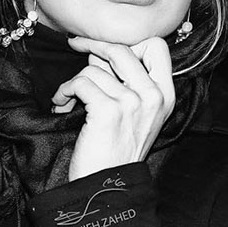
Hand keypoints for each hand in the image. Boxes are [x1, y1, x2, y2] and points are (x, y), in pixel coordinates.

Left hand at [51, 37, 175, 180]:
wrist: (107, 187)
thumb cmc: (115, 147)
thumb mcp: (134, 111)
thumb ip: (124, 78)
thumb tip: (98, 51)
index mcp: (165, 93)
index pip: (156, 45)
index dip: (129, 39)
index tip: (106, 44)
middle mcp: (153, 95)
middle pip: (121, 48)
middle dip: (92, 44)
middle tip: (76, 45)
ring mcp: (132, 103)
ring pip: (94, 68)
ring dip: (74, 81)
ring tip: (68, 98)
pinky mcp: (108, 111)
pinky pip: (80, 83)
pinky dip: (64, 91)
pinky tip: (62, 103)